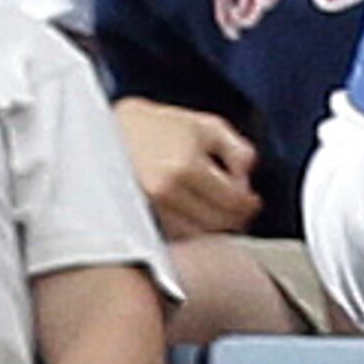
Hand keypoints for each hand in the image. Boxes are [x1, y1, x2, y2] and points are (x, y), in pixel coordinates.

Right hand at [117, 94, 263, 242]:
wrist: (112, 132)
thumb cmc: (160, 127)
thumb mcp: (206, 126)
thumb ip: (237, 150)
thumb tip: (247, 180)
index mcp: (185, 166)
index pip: (234, 202)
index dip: (248, 203)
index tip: (251, 200)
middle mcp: (166, 190)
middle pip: (220, 223)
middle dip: (234, 215)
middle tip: (236, 206)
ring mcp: (151, 208)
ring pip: (200, 235)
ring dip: (213, 225)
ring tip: (212, 207)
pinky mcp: (141, 219)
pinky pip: (179, 237)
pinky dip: (191, 229)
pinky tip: (191, 212)